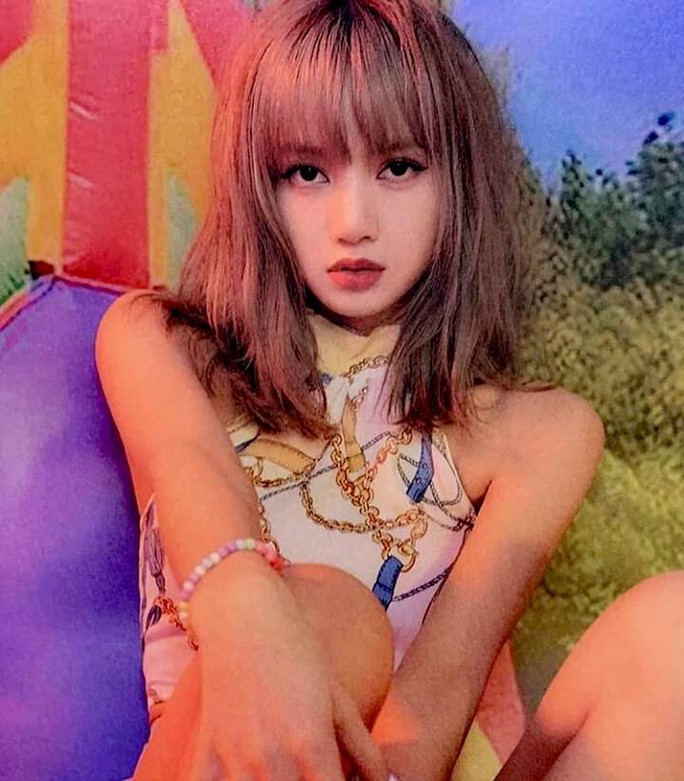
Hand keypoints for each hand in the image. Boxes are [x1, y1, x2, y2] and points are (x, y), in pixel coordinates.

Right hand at [185, 556, 388, 780]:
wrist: (243, 615)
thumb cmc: (296, 650)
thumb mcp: (336, 696)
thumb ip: (362, 747)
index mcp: (311, 744)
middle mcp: (273, 759)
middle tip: (309, 773)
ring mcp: (235, 760)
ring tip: (284, 775)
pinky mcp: (205, 754)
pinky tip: (243, 778)